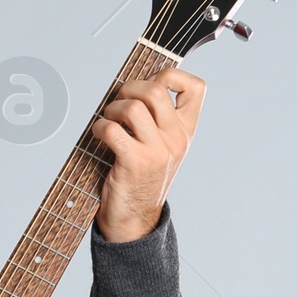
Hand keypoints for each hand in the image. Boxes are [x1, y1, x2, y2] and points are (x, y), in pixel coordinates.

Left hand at [92, 67, 205, 240]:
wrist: (135, 222)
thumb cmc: (140, 179)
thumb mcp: (161, 147)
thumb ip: (157, 118)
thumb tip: (134, 83)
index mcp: (186, 132)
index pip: (197, 88)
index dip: (172, 75)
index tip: (151, 83)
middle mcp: (177, 140)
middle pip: (157, 89)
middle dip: (131, 87)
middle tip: (119, 101)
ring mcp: (158, 152)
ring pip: (134, 107)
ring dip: (113, 108)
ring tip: (108, 120)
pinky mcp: (135, 162)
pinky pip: (113, 129)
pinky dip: (100, 127)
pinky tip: (99, 135)